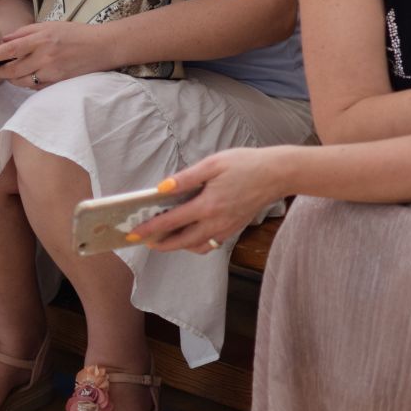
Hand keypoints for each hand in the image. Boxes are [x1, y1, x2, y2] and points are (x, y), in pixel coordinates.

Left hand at [0, 21, 112, 89]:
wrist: (103, 47)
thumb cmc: (76, 33)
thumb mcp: (50, 26)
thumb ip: (25, 32)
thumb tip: (4, 40)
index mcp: (41, 39)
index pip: (9, 49)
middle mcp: (44, 56)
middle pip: (12, 70)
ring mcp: (51, 71)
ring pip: (21, 81)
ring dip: (12, 79)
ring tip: (10, 72)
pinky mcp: (58, 82)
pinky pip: (35, 86)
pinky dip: (27, 83)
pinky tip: (29, 76)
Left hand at [137, 148, 287, 254]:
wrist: (277, 174)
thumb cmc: (246, 164)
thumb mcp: (214, 164)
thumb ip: (186, 178)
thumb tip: (161, 189)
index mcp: (207, 205)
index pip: (171, 222)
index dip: (149, 229)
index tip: (133, 233)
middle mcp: (215, 222)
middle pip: (180, 242)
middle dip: (159, 243)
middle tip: (144, 241)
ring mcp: (226, 228)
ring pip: (195, 246)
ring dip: (177, 246)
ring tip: (164, 239)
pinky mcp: (234, 229)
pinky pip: (210, 244)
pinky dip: (195, 244)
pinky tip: (190, 235)